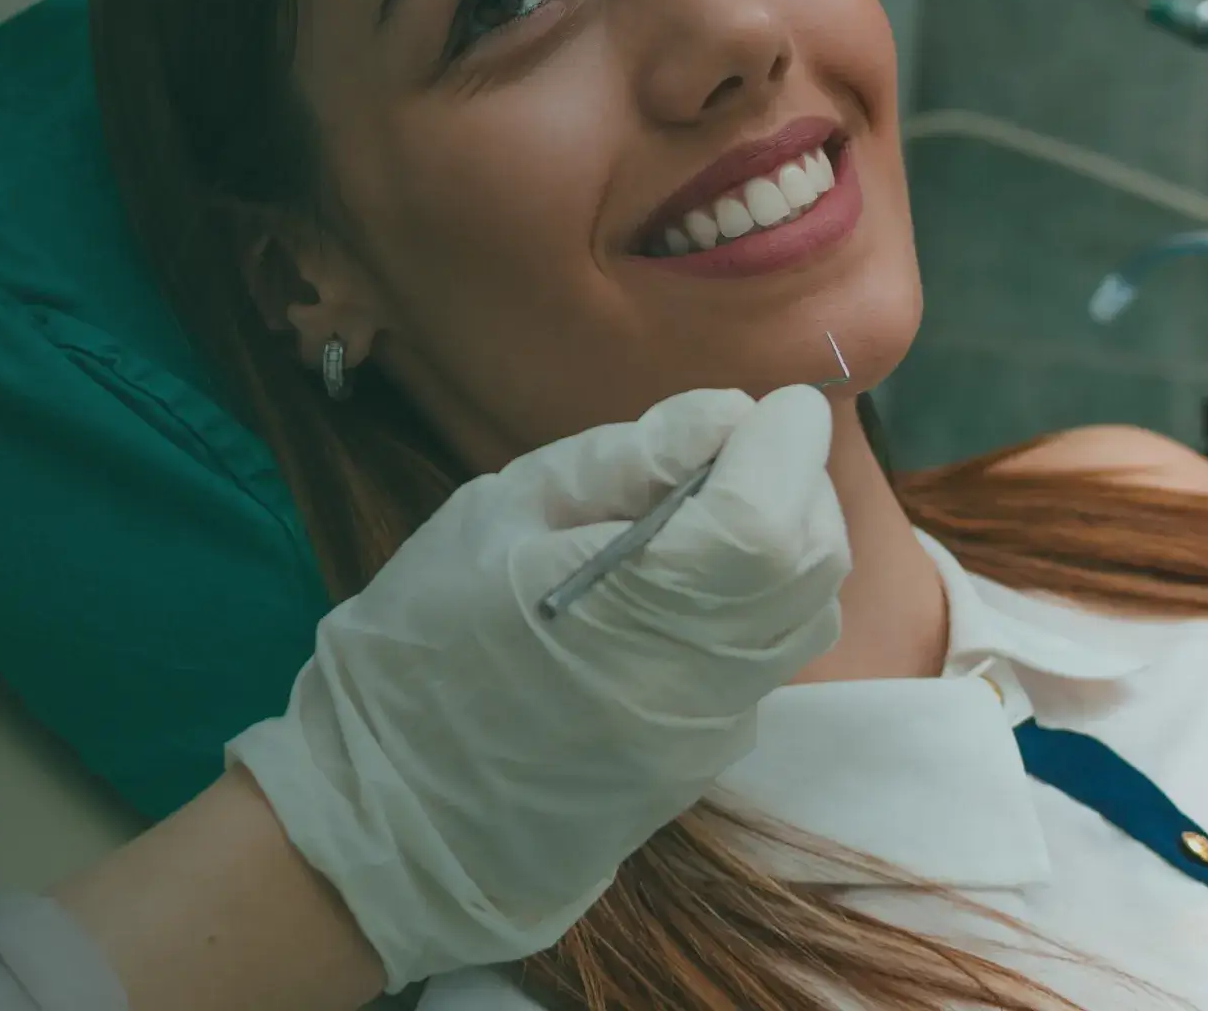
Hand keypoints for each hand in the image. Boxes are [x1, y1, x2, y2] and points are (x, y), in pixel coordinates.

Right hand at [223, 384, 849, 987]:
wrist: (397, 802)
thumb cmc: (421, 639)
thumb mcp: (495, 515)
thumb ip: (618, 462)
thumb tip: (726, 416)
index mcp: (626, 611)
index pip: (765, 518)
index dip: (783, 446)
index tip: (766, 405)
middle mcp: (695, 682)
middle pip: (810, 563)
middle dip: (792, 484)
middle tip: (729, 450)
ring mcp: (710, 732)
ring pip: (806, 612)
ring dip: (783, 542)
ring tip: (705, 513)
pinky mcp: (708, 757)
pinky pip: (767, 657)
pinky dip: (754, 600)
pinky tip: (680, 588)